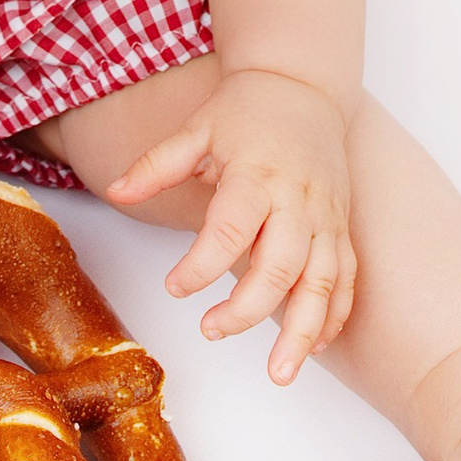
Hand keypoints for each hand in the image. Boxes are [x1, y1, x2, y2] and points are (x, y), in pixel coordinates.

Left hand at [107, 69, 355, 379]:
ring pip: (322, 282)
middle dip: (248, 310)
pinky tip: (315, 346)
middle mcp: (297, 200)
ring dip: (303, 332)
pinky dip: (334, 314)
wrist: (303, 86)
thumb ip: (156, 165)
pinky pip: (346, 277)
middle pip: (281, 266)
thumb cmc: (246, 110)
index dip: (201, 266)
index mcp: (257, 175)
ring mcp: (326, 216)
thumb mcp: (196, 130)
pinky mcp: (341, 226)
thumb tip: (115, 192)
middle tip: (211, 331)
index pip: (231, 229)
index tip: (174, 287)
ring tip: (280, 375)